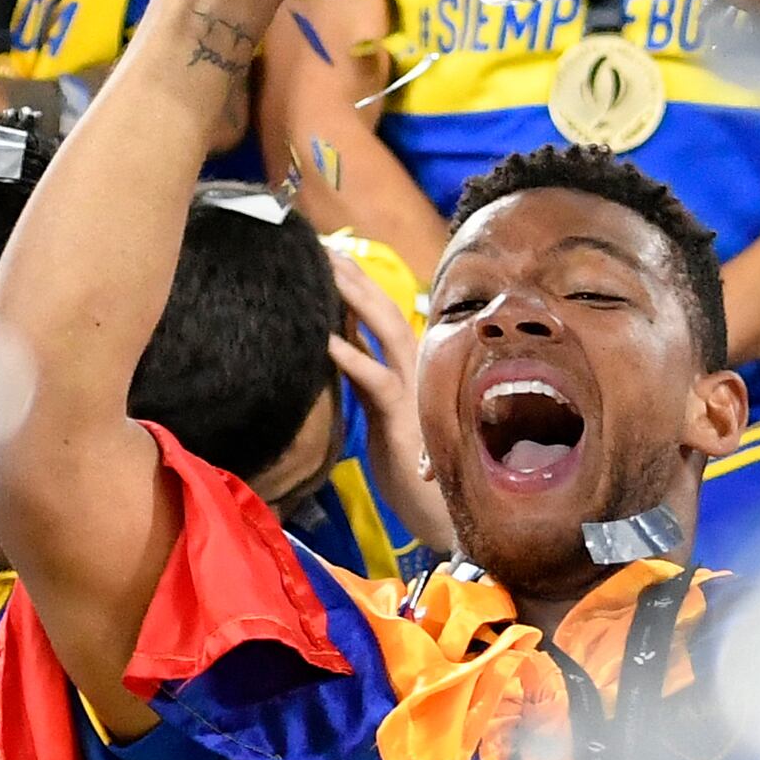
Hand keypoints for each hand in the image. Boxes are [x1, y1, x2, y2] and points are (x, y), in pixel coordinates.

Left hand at [319, 248, 457, 564]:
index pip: (381, 314)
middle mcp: (417, 370)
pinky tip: (325, 341)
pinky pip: (378, 380)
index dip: (355, 282)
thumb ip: (365, 373)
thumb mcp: (380, 409)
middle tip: (322, 246)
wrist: (438, 514)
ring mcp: (415, 391)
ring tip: (328, 273)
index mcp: (408, 367)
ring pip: (390, 331)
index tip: (324, 253)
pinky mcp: (404, 420)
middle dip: (355, 276)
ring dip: (358, 300)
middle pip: (387, 309)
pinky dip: (352, 357)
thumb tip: (335, 340)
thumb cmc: (408, 464)